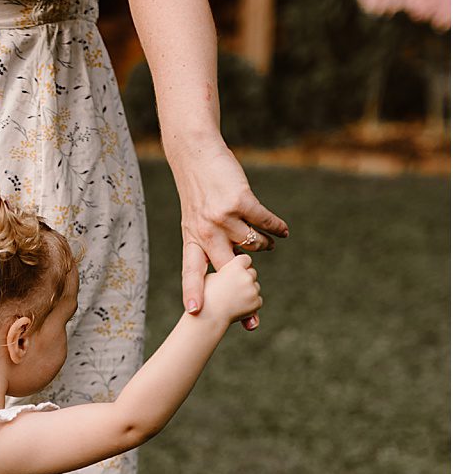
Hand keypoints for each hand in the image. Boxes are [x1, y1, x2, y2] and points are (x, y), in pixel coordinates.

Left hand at [168, 139, 286, 331]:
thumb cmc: (199, 194)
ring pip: (252, 244)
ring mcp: (222, 216)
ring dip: (264, 246)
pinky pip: (265, 222)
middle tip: (253, 317)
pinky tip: (283, 231)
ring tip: (268, 244)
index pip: (191, 271)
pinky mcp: (240, 201)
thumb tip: (239, 266)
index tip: (196, 313)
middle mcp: (205, 231)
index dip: (193, 292)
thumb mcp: (196, 222)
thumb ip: (213, 244)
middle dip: (241, 293)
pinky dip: (276, 227)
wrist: (196, 156)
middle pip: (227, 269)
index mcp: (192, 239)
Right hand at [199, 253, 261, 325]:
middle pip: (251, 272)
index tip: (235, 270)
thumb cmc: (203, 297)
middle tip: (231, 287)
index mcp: (235, 267)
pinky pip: (257, 300)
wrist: (206, 318)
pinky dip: (249, 303)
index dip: (240, 264)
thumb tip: (232, 270)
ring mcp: (253, 290)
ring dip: (247, 291)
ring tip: (230, 299)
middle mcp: (246, 277)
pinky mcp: (256, 303)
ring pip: (255, 286)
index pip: (245, 259)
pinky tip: (236, 306)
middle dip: (244, 278)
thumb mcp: (209, 277)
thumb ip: (224, 271)